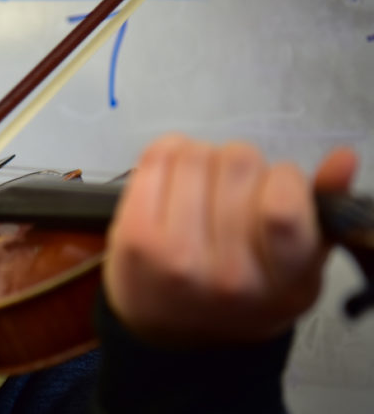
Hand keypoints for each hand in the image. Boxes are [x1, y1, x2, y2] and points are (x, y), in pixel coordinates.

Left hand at [103, 134, 356, 345]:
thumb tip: (344, 157)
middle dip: (241, 166)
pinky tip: (174, 177)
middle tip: (232, 193)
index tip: (275, 188)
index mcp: (281, 284)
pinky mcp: (135, 236)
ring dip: (203, 158)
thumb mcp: (296, 266)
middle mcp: (228, 276)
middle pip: (238, 163)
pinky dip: (169, 153)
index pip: (283, 208)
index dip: (282, 178)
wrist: (168, 326)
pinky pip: (157, 156)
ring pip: (197, 154)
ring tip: (202, 188)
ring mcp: (175, 256)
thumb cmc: (238, 291)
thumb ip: (323, 212)